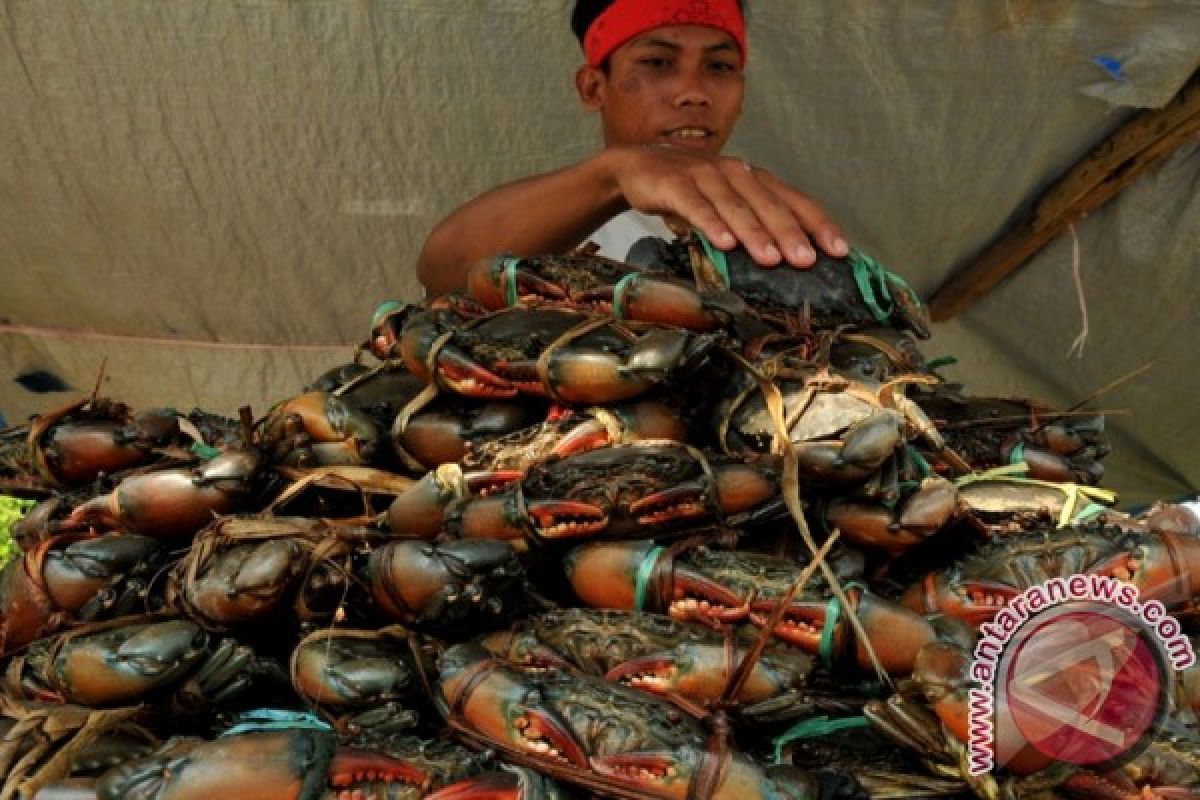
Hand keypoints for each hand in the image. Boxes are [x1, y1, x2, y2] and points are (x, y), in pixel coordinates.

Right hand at [605, 145, 847, 267]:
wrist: (639, 167)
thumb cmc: (692, 191)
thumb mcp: (728, 203)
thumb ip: (754, 224)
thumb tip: (789, 261)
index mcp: (755, 179)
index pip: (795, 200)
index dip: (818, 224)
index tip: (839, 250)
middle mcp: (736, 173)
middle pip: (768, 205)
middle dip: (789, 233)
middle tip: (805, 261)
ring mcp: (706, 176)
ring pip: (736, 207)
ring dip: (754, 233)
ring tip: (770, 259)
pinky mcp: (676, 184)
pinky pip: (697, 206)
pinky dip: (711, 223)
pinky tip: (723, 242)